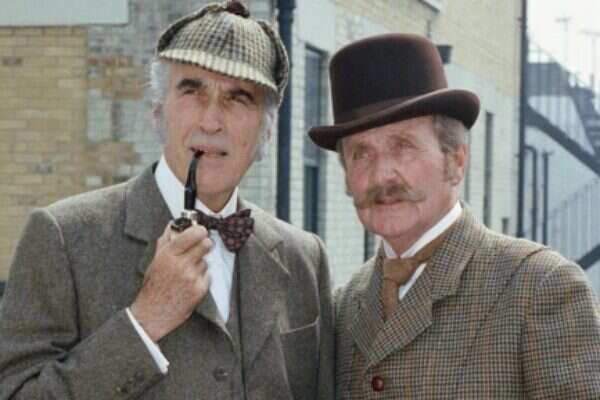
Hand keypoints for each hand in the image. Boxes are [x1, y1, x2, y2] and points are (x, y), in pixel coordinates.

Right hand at [130, 224, 211, 341]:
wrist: (153, 313)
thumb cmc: (154, 286)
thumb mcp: (155, 261)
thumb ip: (165, 241)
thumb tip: (173, 224)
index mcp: (169, 255)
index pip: (193, 234)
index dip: (199, 230)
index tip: (200, 230)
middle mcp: (181, 265)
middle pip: (206, 244)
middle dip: (204, 243)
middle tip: (200, 246)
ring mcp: (192, 278)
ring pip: (206, 261)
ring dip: (200, 264)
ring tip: (186, 273)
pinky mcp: (200, 290)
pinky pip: (207, 275)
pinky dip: (201, 277)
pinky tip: (189, 284)